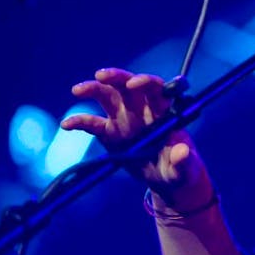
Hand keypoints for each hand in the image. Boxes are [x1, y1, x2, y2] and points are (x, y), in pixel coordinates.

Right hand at [61, 68, 211, 206]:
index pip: (156, 88)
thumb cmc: (182, 169)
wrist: (167, 179)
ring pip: (108, 97)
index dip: (146, 82)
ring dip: (93, 89)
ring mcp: (124, 119)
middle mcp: (143, 109)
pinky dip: (79, 121)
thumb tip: (182, 151)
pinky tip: (67, 125)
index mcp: (164, 111)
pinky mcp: (109, 133)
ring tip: (78, 90)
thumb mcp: (186, 168)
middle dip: (116, 77)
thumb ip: (184, 160)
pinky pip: (92, 123)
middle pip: (128, 85)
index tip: (135, 83)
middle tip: (102, 75)